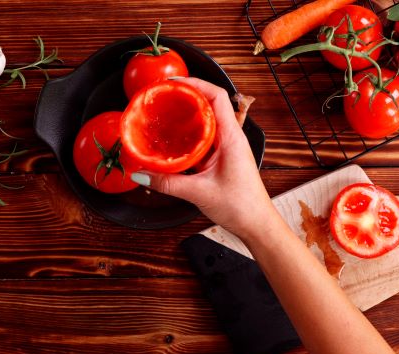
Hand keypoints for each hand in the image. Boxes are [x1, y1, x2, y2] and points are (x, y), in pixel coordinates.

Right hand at [130, 78, 278, 240]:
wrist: (257, 225)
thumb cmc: (242, 207)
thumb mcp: (199, 193)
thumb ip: (167, 183)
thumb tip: (141, 172)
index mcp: (232, 138)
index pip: (217, 96)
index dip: (196, 83)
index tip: (173, 82)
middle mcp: (231, 138)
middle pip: (209, 105)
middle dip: (186, 97)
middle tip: (163, 96)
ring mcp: (227, 148)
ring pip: (205, 123)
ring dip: (186, 116)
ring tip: (164, 114)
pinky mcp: (222, 159)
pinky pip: (203, 140)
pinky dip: (187, 136)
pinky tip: (172, 143)